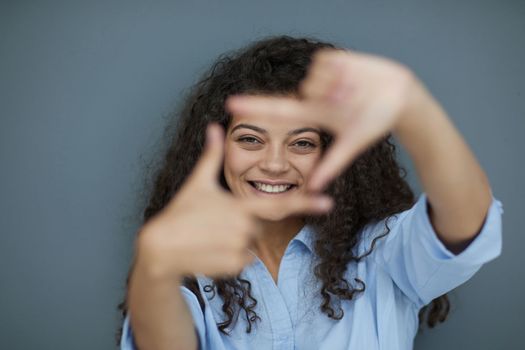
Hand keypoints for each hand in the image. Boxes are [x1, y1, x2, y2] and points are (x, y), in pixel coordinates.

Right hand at [137, 124, 332, 279]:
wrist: (160, 249)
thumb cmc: (179, 212)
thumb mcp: (197, 183)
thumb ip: (211, 156)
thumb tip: (214, 127)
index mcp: (240, 206)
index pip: (279, 204)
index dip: (305, 203)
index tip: (327, 202)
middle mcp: (245, 228)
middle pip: (257, 226)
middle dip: (240, 224)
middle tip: (213, 224)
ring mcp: (240, 249)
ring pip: (250, 244)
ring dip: (234, 241)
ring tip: (209, 237)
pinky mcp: (234, 267)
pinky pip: (243, 261)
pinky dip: (230, 257)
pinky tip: (210, 251)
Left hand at [226, 49, 421, 190]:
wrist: (399, 96)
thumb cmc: (376, 122)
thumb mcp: (353, 143)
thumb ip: (333, 163)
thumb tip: (315, 188)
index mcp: (314, 114)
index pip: (278, 109)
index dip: (255, 106)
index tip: (230, 104)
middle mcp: (314, 95)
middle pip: (301, 91)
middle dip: (322, 95)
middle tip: (345, 102)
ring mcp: (322, 76)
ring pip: (313, 78)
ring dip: (336, 87)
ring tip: (355, 92)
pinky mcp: (333, 59)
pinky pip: (324, 62)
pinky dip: (340, 71)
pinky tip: (354, 77)